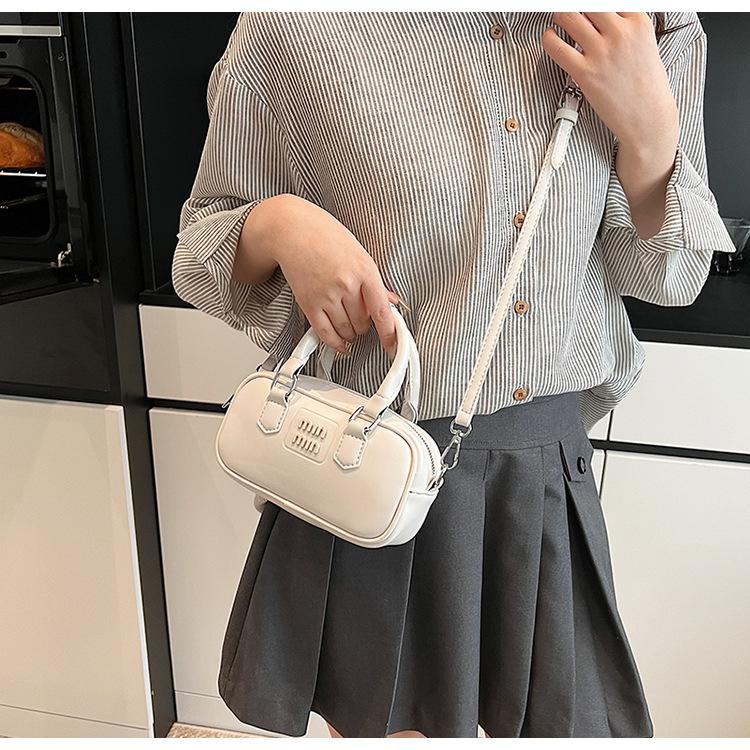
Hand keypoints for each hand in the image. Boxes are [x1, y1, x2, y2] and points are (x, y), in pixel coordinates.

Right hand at [237, 193, 401, 357]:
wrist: (292, 229)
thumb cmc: (325, 236)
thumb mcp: (358, 253)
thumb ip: (374, 280)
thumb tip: (390, 301)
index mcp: (365, 270)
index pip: (381, 310)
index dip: (389, 332)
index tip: (392, 343)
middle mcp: (347, 284)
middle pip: (363, 322)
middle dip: (365, 325)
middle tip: (362, 320)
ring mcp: (327, 295)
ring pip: (346, 330)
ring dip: (351, 334)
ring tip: (351, 327)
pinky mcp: (309, 303)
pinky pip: (325, 333)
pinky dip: (335, 343)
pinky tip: (340, 344)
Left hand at [542, 13, 680, 237]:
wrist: (647, 117)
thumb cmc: (645, 83)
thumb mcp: (644, 41)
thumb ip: (624, 23)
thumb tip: (598, 15)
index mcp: (638, 20)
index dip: (593, 4)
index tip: (587, 9)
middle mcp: (620, 32)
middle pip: (585, 3)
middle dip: (573, 6)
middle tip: (569, 12)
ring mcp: (601, 53)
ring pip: (567, 15)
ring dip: (559, 14)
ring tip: (559, 19)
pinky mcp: (585, 73)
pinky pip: (556, 47)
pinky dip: (548, 38)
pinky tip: (550, 38)